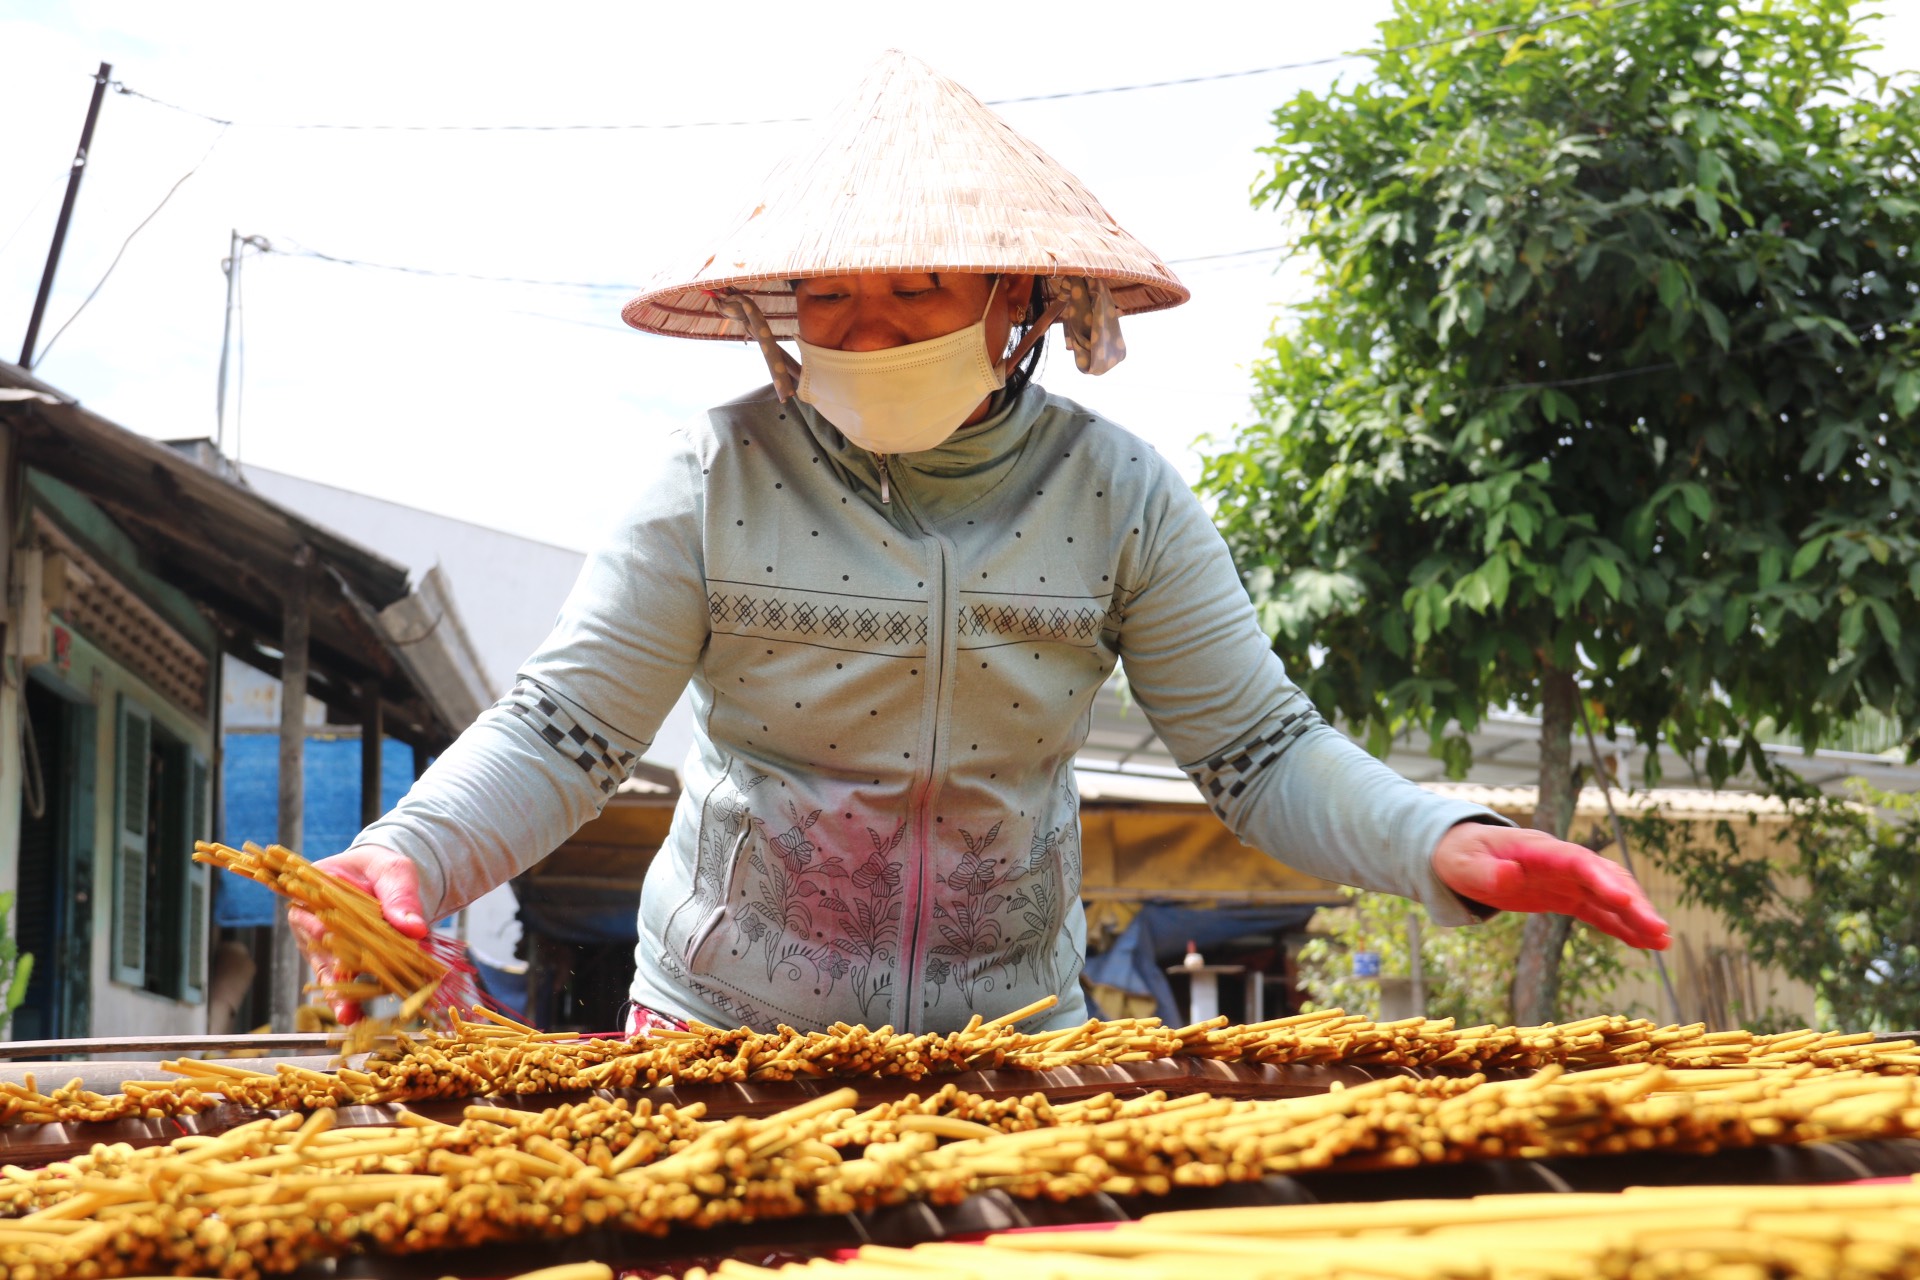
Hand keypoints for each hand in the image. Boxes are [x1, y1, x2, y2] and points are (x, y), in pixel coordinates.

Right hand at [290, 844, 428, 1023]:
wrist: (384, 879)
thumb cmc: (383, 870)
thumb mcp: (395, 873)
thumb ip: (401, 897)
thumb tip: (415, 929)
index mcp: (314, 892)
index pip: (315, 914)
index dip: (324, 933)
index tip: (337, 952)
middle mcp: (311, 921)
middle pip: (322, 949)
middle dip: (335, 974)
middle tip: (345, 994)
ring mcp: (322, 945)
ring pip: (330, 971)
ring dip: (340, 995)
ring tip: (349, 1016)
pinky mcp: (338, 962)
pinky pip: (341, 981)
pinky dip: (350, 998)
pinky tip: (355, 1017)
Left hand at [1431, 823, 1669, 950]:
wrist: (1458, 853)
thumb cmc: (1459, 855)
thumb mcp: (1464, 865)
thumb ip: (1486, 873)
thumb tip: (1508, 877)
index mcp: (1538, 849)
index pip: (1578, 861)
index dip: (1602, 879)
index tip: (1625, 901)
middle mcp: (1561, 861)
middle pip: (1605, 878)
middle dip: (1633, 903)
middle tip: (1659, 931)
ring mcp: (1566, 879)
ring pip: (1609, 895)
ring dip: (1636, 916)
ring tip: (1663, 942)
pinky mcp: (1565, 896)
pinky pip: (1598, 911)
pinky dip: (1621, 926)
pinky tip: (1645, 944)